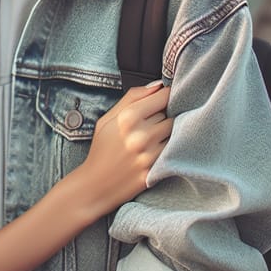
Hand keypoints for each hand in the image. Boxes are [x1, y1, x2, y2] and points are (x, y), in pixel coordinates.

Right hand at [81, 82, 172, 216]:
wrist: (96, 185)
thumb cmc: (101, 149)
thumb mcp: (108, 119)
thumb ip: (132, 98)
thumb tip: (158, 85)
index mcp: (127, 118)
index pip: (163, 97)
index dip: (165, 96)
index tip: (163, 99)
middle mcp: (141, 135)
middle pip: (170, 114)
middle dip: (164, 115)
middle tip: (153, 122)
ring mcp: (150, 154)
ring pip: (175, 132)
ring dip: (169, 132)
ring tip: (154, 137)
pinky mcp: (156, 171)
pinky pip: (173, 151)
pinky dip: (170, 148)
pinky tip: (157, 150)